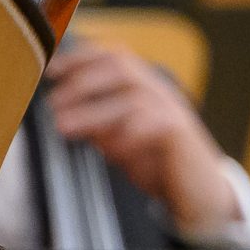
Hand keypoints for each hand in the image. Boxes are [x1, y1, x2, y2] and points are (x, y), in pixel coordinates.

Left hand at [44, 40, 243, 233]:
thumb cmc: (158, 164)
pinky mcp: (183, 134)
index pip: (114, 56)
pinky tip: (110, 148)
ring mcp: (173, 109)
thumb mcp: (119, 143)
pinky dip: (130, 132)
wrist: (199, 193)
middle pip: (122, 67)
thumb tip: (64, 116)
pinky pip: (158, 123)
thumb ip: (97, 127)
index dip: (81, 58)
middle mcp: (159, 92)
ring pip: (133, 98)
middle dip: (82, 81)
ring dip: (93, 112)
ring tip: (64, 127)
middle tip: (53, 104)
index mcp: (143, 88)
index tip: (51, 71)